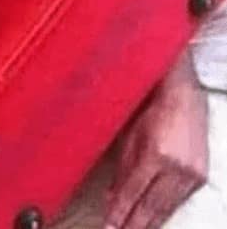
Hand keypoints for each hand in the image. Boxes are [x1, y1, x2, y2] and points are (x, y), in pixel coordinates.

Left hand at [105, 50, 207, 228]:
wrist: (182, 95)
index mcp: (156, 154)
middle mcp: (176, 167)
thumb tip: (112, 197)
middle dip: (134, 224)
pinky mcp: (200, 176)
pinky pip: (179, 200)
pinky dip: (165, 211)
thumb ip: (122, 168)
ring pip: (167, 207)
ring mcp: (191, 173)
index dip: (120, 212)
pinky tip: (154, 219)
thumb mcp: (130, 135)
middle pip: (152, 206)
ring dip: (150, 222)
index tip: (110, 225)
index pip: (134, 192)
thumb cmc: (151, 107)